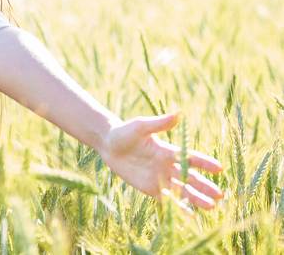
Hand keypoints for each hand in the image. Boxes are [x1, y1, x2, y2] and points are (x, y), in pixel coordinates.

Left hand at [96, 111, 224, 212]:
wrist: (108, 144)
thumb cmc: (125, 132)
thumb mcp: (141, 127)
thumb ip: (158, 124)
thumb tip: (178, 114)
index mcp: (168, 151)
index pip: (190, 157)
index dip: (204, 162)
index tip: (219, 168)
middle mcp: (168, 166)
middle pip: (190, 177)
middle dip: (205, 186)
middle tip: (220, 195)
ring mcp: (160, 178)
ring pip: (182, 190)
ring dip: (196, 198)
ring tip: (211, 206)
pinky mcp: (150, 188)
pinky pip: (166, 199)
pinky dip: (178, 206)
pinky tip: (190, 214)